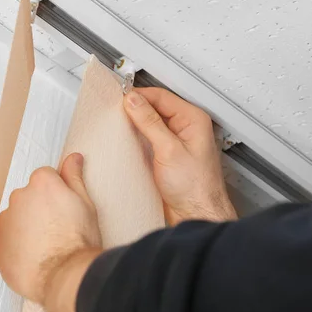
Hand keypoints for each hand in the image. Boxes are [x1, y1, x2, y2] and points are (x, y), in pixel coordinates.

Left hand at [0, 153, 101, 307]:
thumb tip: (73, 158)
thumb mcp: (85, 203)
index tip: (64, 209)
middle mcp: (19, 195)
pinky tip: (33, 255)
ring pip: (16, 217)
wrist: (64, 275)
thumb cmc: (78, 241)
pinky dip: (15, 244)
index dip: (57, 193)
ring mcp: (5, 219)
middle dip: (39, 208)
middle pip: (29, 196)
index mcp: (42, 182)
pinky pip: (5, 237)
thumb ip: (74, 177)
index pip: (46, 177)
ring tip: (45, 245)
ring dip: (26, 226)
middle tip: (57, 228)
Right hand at [124, 88, 236, 224]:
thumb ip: (150, 122)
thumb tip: (134, 101)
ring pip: (149, 124)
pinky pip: (147, 140)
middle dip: (135, 109)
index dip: (139, 96)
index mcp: (193, 120)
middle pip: (154, 108)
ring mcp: (174, 143)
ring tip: (118, 126)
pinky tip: (126, 143)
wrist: (195, 215)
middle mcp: (185, 129)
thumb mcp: (169, 150)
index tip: (120, 99)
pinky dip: (135, 139)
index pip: (161, 96)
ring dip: (134, 125)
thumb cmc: (196, 188)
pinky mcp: (165, 157)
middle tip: (116, 112)